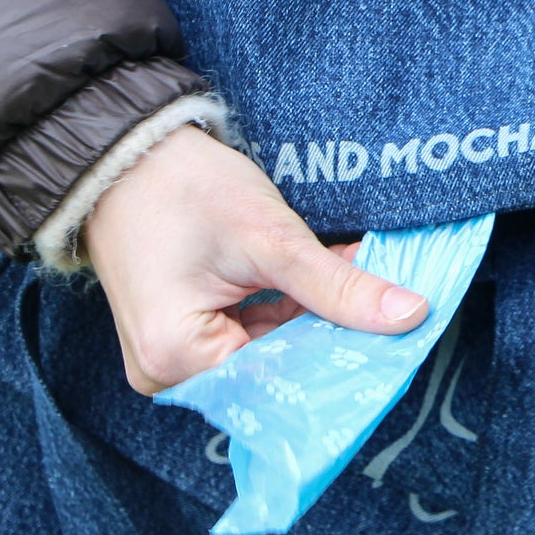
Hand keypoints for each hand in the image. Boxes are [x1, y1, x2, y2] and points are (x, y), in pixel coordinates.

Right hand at [81, 125, 427, 393]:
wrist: (125, 152)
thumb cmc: (181, 186)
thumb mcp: (269, 236)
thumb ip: (337, 286)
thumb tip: (409, 315)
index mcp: (177, 359)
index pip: (280, 382)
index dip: (341, 361)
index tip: (397, 340)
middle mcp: (167, 373)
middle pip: (273, 372)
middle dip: (330, 336)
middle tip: (388, 307)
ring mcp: (171, 357)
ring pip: (266, 354)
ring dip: (312, 321)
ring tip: (358, 283)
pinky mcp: (181, 336)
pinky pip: (247, 337)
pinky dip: (286, 312)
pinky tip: (323, 286)